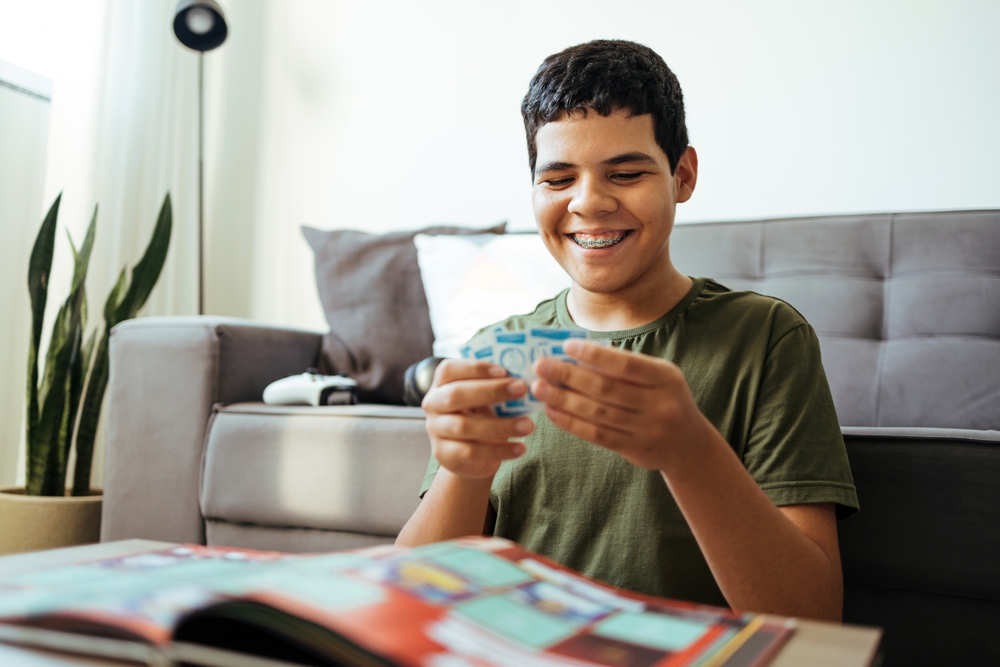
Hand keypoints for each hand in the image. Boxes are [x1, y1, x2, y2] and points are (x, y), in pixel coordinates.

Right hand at [421, 359, 534, 479]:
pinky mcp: (444, 454)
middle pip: (455, 394)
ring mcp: (435, 430)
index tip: (504, 370)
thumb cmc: (481, 418)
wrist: (470, 457)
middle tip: (521, 389)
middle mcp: (433, 404)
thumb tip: (524, 379)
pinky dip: (499, 450)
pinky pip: (471, 452)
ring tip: (528, 425)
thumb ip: (496, 388)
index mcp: (441, 384)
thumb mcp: (486, 400)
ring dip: (500, 425)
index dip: (475, 368)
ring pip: (465, 426)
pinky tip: (520, 448)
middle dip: (490, 391)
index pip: (449, 369)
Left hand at [532, 340, 712, 471]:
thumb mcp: (657, 377)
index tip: (565, 346)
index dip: (594, 354)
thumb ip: (625, 367)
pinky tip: (552, 412)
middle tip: (541, 366)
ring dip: (563, 400)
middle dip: (568, 376)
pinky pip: (597, 435)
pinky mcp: (634, 450)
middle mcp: (659, 404)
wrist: (689, 445)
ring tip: (539, 388)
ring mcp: (647, 430)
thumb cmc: (664, 399)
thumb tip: (577, 353)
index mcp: (666, 378)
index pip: (625, 364)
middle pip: (605, 389)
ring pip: (597, 413)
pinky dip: (571, 423)